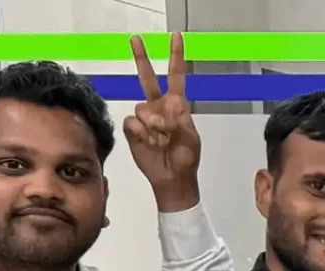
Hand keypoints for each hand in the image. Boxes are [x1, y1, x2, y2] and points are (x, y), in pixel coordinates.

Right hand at [125, 35, 201, 210]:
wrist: (172, 178)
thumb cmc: (186, 159)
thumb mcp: (191, 140)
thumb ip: (181, 121)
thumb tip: (171, 107)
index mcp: (177, 106)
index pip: (176, 77)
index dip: (176, 57)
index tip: (176, 37)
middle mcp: (159, 107)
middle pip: (147, 79)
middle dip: (142, 58)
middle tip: (136, 39)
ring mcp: (145, 118)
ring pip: (142, 108)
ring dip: (153, 125)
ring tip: (163, 140)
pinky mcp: (132, 129)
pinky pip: (133, 123)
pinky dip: (143, 134)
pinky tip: (151, 143)